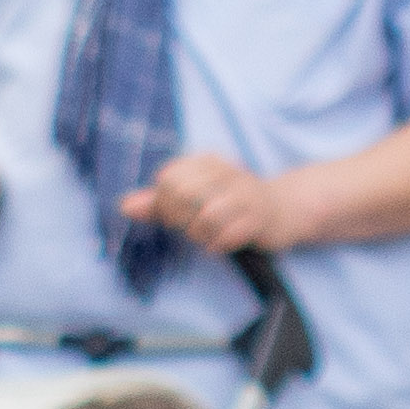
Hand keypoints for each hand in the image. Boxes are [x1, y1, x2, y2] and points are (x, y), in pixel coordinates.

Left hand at [121, 147, 297, 257]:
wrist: (284, 210)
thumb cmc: (231, 204)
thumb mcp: (194, 197)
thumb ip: (159, 203)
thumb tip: (125, 206)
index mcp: (206, 162)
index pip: (167, 179)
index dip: (164, 204)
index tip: (176, 214)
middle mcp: (226, 173)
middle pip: (182, 195)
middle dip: (179, 219)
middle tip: (190, 227)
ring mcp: (245, 195)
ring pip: (204, 217)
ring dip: (199, 234)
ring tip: (207, 235)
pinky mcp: (259, 219)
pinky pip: (226, 236)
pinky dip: (218, 245)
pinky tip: (223, 241)